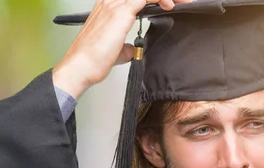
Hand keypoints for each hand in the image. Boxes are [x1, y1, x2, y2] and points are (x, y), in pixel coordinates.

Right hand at [52, 0, 190, 98]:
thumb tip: (132, 49)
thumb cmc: (92, 60)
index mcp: (108, 7)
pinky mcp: (121, 12)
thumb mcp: (115, 51)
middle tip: (182, 1)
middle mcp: (110, 1)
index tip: (171, 4)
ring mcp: (114, 4)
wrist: (81, 66)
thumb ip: (126, 46)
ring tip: (181, 1)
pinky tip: (170, 5)